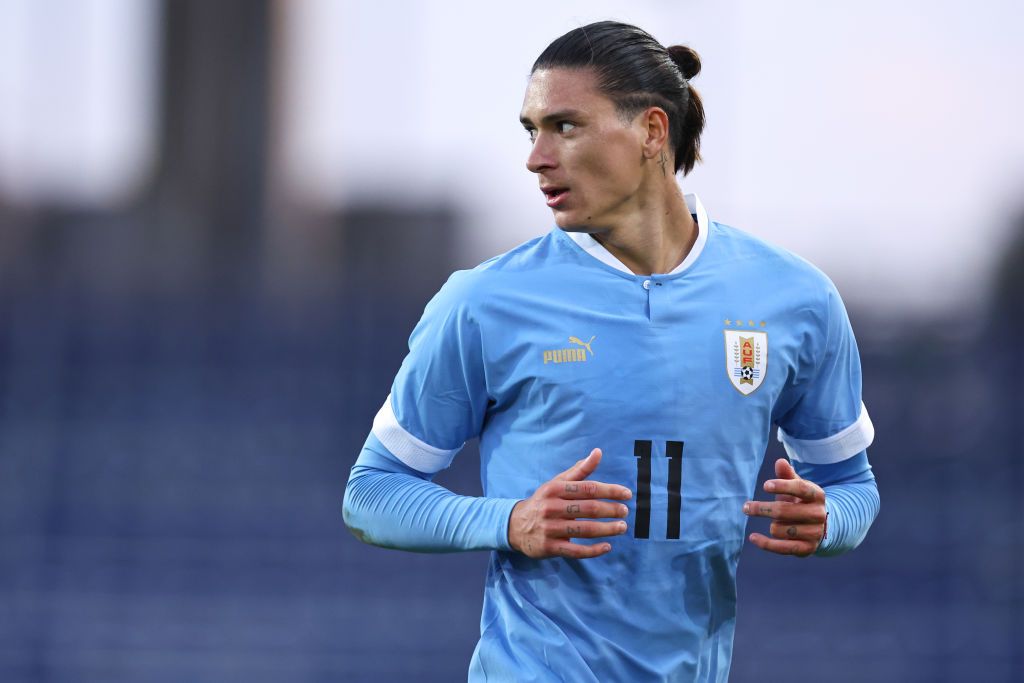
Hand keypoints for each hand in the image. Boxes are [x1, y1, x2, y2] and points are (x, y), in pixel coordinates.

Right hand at [508, 448, 631, 559]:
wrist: (515, 525)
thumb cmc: (543, 501)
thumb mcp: (557, 483)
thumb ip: (580, 470)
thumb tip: (598, 452)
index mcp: (555, 489)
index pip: (588, 488)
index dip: (610, 490)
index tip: (627, 494)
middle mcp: (551, 507)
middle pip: (588, 509)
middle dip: (611, 510)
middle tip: (625, 511)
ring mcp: (550, 528)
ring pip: (584, 530)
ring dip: (607, 529)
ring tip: (622, 527)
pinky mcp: (549, 547)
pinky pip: (575, 550)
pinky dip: (593, 550)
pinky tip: (607, 546)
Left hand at [743, 458, 826, 556]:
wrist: (824, 525)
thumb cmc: (802, 501)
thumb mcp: (797, 486)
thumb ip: (787, 475)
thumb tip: (780, 462)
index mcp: (817, 495)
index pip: (801, 488)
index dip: (783, 486)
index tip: (764, 486)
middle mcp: (818, 514)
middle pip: (784, 511)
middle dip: (762, 509)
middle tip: (746, 507)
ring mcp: (814, 533)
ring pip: (781, 529)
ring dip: (772, 526)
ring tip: (775, 523)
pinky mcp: (807, 548)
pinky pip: (783, 548)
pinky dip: (766, 544)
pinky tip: (753, 537)